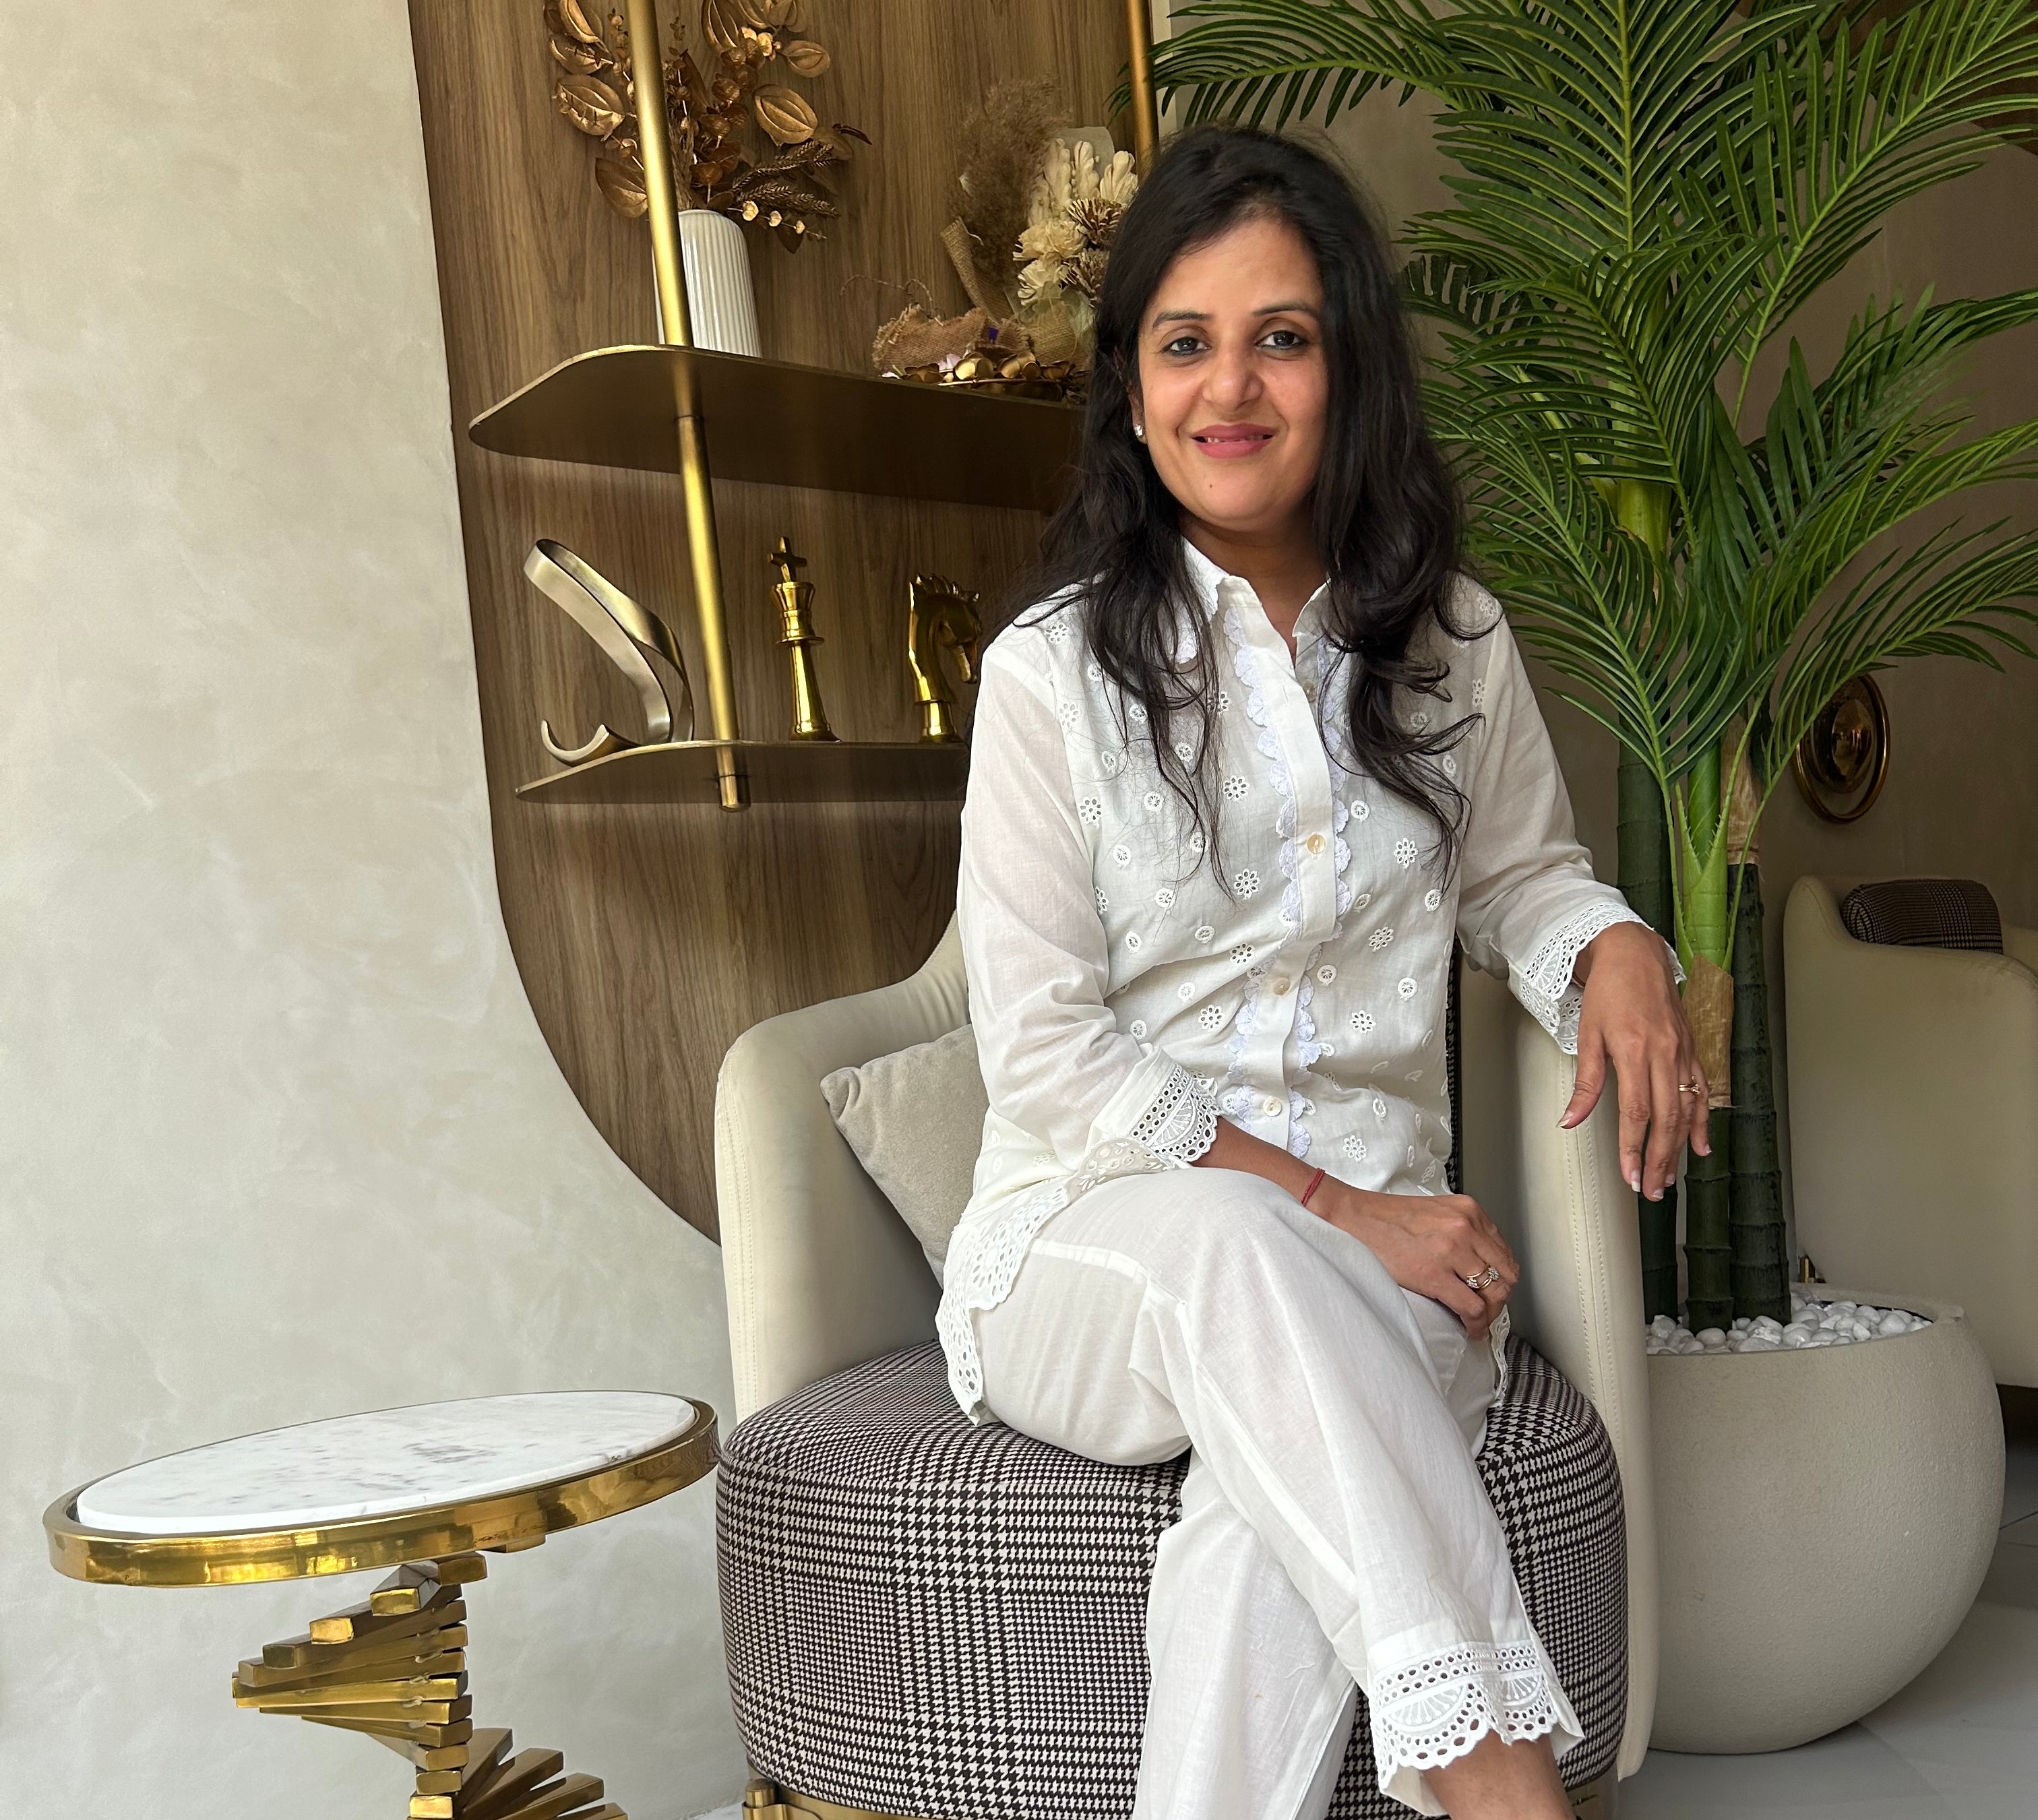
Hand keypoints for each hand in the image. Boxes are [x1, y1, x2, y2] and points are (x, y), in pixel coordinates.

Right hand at [1311, 1179, 1518, 1337]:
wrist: (1354, 1217)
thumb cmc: (1388, 1218)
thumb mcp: (1437, 1213)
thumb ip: (1463, 1231)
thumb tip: (1480, 1265)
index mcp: (1469, 1211)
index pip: (1504, 1253)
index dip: (1501, 1278)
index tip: (1491, 1291)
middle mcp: (1466, 1227)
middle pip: (1507, 1274)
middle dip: (1499, 1299)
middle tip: (1487, 1311)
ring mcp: (1452, 1250)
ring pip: (1495, 1294)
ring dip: (1490, 1315)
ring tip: (1478, 1323)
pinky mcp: (1435, 1274)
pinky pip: (1472, 1308)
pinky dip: (1476, 1324)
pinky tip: (1469, 1328)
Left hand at [1560, 919, 1708, 1199]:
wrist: (1636, 955)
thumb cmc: (1609, 992)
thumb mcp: (1588, 1035)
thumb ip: (1585, 1082)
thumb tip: (1570, 1120)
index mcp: (1634, 1051)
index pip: (1636, 1112)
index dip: (1633, 1148)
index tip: (1630, 1175)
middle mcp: (1665, 1055)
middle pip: (1666, 1119)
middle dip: (1659, 1159)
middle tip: (1652, 1189)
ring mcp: (1683, 1053)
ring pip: (1686, 1110)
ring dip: (1679, 1148)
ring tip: (1670, 1177)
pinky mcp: (1693, 1050)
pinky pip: (1701, 1092)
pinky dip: (1702, 1121)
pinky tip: (1700, 1145)